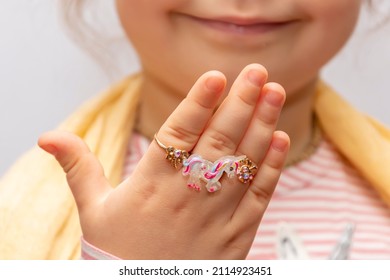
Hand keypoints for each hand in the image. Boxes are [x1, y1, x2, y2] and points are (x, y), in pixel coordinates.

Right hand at [38, 64, 288, 258]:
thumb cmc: (118, 252)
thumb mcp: (93, 209)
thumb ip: (78, 167)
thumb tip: (49, 136)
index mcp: (151, 185)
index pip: (178, 135)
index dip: (198, 104)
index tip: (216, 76)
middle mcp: (187, 196)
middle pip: (218, 141)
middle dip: (240, 103)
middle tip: (258, 71)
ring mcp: (215, 216)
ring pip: (243, 163)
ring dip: (262, 125)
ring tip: (275, 93)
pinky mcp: (236, 236)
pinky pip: (258, 197)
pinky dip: (271, 168)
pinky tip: (279, 140)